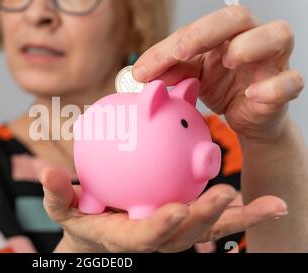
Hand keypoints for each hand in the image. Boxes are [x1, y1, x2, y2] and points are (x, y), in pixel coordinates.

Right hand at [39, 167, 287, 252]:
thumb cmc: (81, 217)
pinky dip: (240, 215)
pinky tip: (264, 203)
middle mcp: (156, 240)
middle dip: (207, 220)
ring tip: (269, 206)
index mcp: (127, 238)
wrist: (99, 231)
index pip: (146, 237)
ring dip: (237, 220)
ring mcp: (174, 233)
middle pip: (186, 235)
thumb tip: (47, 172)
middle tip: (227, 196)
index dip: (161, 227)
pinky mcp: (185, 222)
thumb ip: (56, 194)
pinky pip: (213, 219)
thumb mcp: (62, 208)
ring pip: (207, 229)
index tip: (176, 210)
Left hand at [133, 5, 303, 142]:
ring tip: (229, 60)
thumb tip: (138, 73)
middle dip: (207, 31)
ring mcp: (272, 61)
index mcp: (223, 34)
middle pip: (238, 17)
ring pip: (278, 35)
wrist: (246, 117)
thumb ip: (169, 72)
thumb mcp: (191, 77)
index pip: (197, 29)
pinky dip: (274, 86)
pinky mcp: (285, 87)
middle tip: (181, 51)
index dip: (169, 46)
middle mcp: (250, 39)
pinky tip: (252, 95)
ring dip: (251, 45)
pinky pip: (290, 81)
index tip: (144, 69)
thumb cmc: (220, 87)